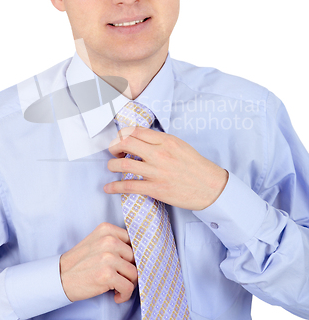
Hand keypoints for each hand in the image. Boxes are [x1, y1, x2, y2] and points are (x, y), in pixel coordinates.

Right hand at [59, 222, 137, 303]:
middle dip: (130, 271)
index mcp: (107, 229)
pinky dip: (124, 295)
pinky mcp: (107, 274)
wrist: (59, 277)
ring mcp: (108, 257)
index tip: (127, 265)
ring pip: (134, 273)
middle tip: (121, 278)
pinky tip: (116, 295)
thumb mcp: (96, 241)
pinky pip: (128, 287)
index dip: (132, 256)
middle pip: (135, 258)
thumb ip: (115, 241)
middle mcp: (109, 240)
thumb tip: (139, 252)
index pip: (134, 241)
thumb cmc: (80, 262)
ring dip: (128, 284)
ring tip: (118, 287)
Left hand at [104, 127, 227, 210]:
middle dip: (114, 146)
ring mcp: (157, 172)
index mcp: (166, 140)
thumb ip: (160, 141)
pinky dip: (115, 187)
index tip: (120, 140)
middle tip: (114, 152)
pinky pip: (129, 186)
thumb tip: (140, 140)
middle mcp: (159, 153)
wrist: (210, 186)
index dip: (123, 134)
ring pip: (124, 164)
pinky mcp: (156, 189)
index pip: (136, 131)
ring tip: (112, 167)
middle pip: (126, 143)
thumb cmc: (196, 166)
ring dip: (112, 165)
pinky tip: (108, 188)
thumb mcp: (179, 145)